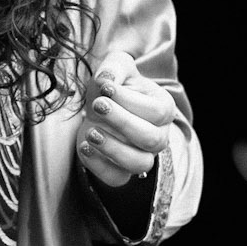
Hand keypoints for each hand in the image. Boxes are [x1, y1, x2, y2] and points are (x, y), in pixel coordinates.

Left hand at [78, 51, 174, 188]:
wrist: (98, 108)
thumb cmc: (112, 88)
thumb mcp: (115, 68)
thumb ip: (114, 67)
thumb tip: (107, 79)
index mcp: (163, 108)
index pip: (157, 111)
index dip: (130, 101)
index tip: (105, 87)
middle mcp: (158, 136)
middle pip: (152, 139)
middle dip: (122, 122)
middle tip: (97, 105)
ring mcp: (142, 156)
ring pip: (139, 164)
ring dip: (113, 149)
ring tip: (91, 132)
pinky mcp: (121, 171)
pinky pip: (116, 178)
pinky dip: (98, 166)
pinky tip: (83, 146)